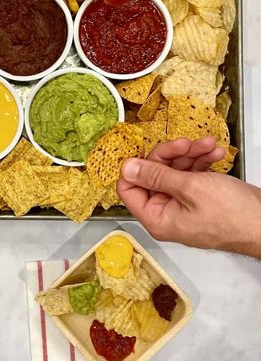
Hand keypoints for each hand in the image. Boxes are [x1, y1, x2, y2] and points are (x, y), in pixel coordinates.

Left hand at [117, 137, 260, 257]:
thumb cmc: (233, 216)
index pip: (129, 188)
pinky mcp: (198, 197)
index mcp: (157, 217)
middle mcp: (166, 212)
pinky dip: (201, 161)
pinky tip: (214, 153)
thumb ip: (155, 176)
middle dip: (171, 154)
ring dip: (190, 154)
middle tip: (186, 143)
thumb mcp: (189, 188)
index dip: (137, 167)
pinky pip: (191, 174)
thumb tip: (127, 168)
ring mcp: (182, 204)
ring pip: (174, 170)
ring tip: (207, 145)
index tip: (153, 150)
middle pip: (153, 173)